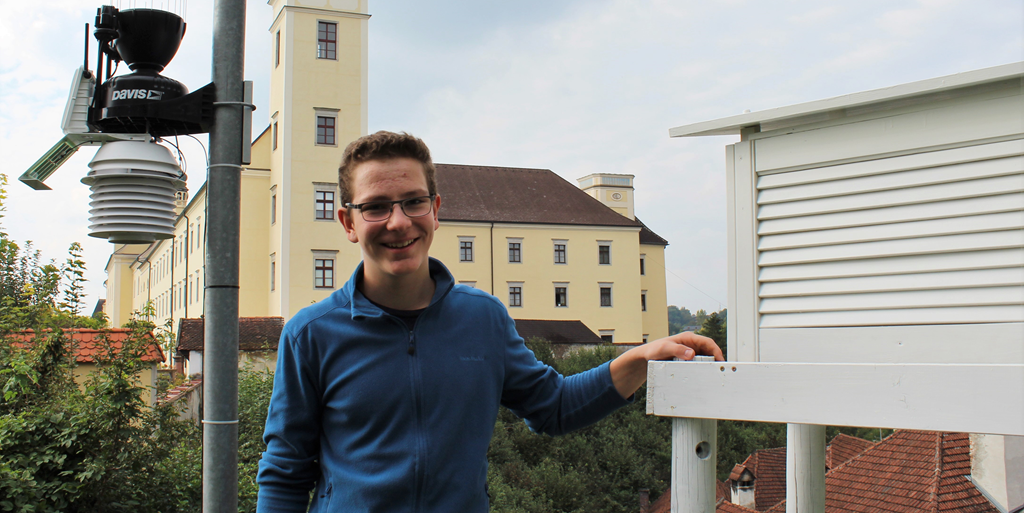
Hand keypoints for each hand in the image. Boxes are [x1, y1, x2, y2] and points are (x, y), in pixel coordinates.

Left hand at [609, 332, 723, 398]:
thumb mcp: (664, 348)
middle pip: (709, 352)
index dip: (717, 351)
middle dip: (715, 360)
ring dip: (709, 366)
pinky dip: (701, 369)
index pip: (708, 343)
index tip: (721, 361)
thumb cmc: (654, 350)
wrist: (646, 357)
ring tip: (713, 376)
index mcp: (688, 338)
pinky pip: (697, 364)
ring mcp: (689, 353)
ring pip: (704, 359)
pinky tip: (702, 377)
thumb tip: (692, 353)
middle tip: (719, 372)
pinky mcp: (686, 361)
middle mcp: (691, 345)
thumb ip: (677, 350)